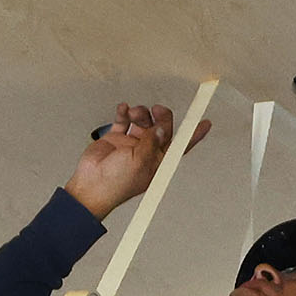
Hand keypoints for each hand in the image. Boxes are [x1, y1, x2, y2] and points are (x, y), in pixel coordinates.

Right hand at [63, 100, 208, 219]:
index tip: (205, 123)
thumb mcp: (140, 162)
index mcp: (157, 162)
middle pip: (161, 128)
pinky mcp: (116, 139)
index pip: (180, 146)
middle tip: (157, 109)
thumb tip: (162, 127)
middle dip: (161, 117)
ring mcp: (131, 145)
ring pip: (143, 122)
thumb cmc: (116, 184)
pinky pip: (123, 121)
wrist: (90, 186)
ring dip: (141, 113)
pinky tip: (123, 108)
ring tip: (134, 112)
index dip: (193, 135)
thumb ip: (151, 142)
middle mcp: (147, 152)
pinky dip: (124, 113)